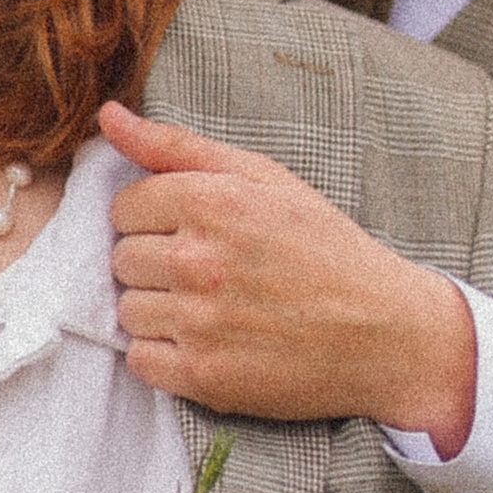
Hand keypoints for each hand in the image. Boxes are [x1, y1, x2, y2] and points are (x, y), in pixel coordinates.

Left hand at [99, 103, 476, 453]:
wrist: (386, 333)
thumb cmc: (325, 249)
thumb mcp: (264, 178)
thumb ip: (177, 146)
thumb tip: (107, 117)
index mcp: (211, 202)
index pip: (124, 208)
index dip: (155, 219)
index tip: (195, 233)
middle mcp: (198, 260)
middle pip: (122, 259)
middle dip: (157, 263)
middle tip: (210, 272)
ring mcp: (199, 322)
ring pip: (127, 310)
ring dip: (159, 310)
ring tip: (212, 308)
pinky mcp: (204, 376)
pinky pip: (140, 361)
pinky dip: (164, 355)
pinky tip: (207, 342)